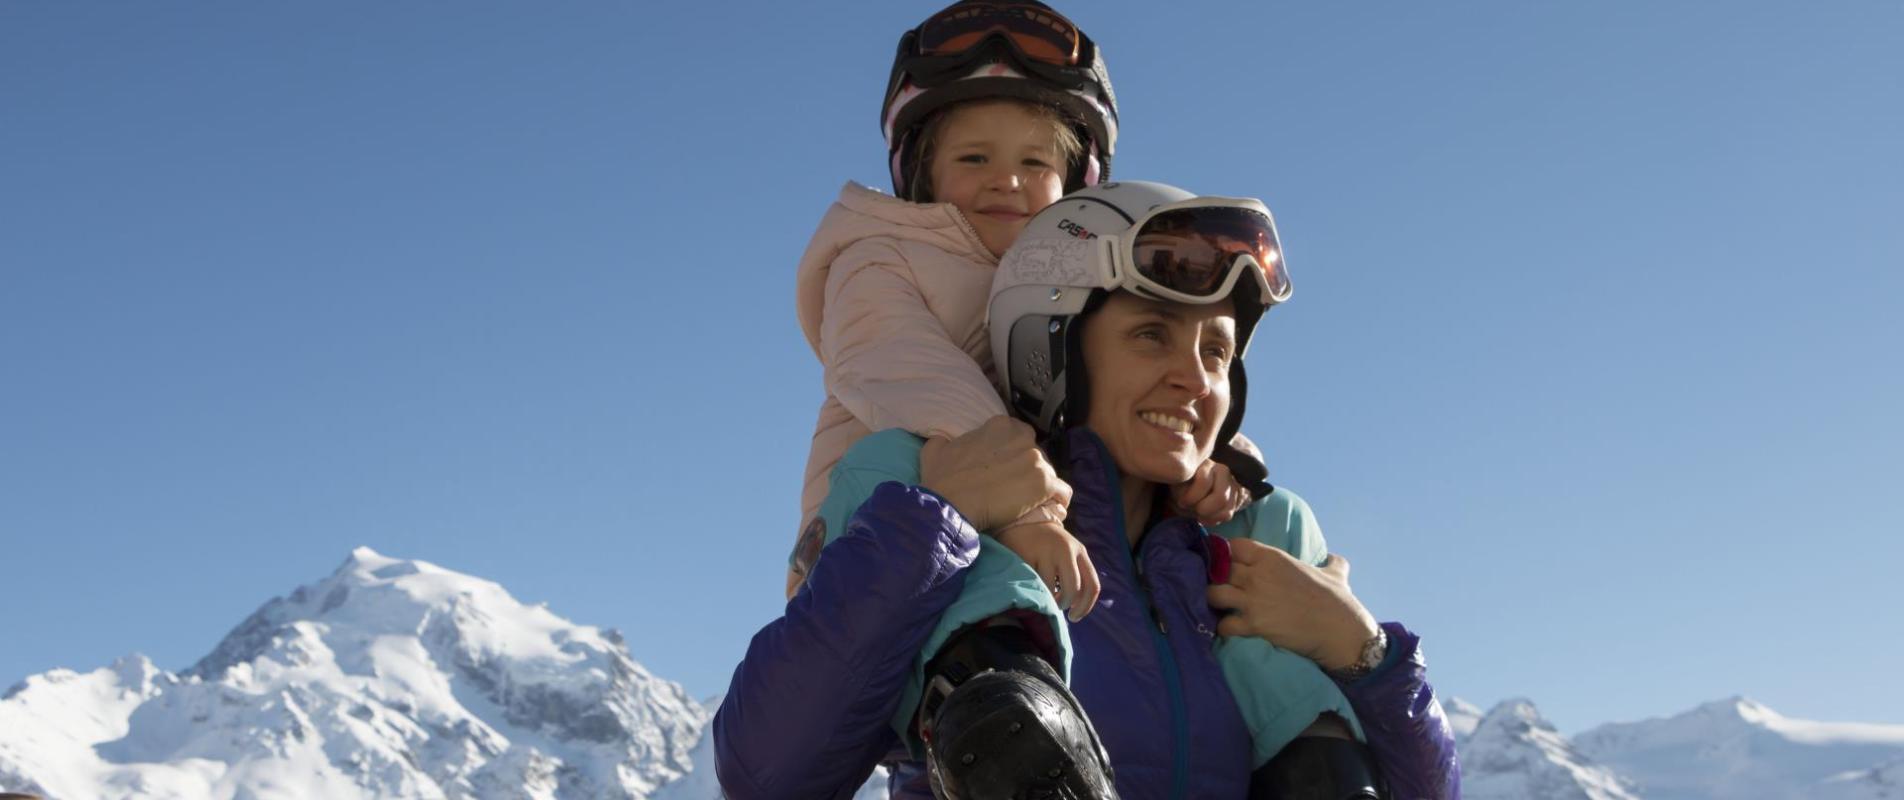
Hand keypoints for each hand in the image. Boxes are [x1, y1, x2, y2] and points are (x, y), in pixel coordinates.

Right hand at [920, 416, 1071, 532]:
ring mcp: (1037, 460)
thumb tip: (943, 440)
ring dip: (1041, 486)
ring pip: (1049, 472)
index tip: (1006, 469)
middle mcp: (1023, 437)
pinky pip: (1062, 491)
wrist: (951, 505)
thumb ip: (944, 440)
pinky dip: (1058, 499)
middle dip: (1028, 469)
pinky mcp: (1045, 483)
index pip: (1017, 436)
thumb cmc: (942, 480)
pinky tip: (1050, 508)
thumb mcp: (935, 450)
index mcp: (1001, 425)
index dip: (1012, 454)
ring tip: (1031, 502)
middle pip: (1035, 454)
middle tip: (1016, 488)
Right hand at [995, 520, 1100, 621]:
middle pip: (1072, 589)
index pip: (1092, 585)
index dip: (1085, 606)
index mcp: (1080, 552)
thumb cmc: (1049, 544)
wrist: (1024, 519)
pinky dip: (1030, 590)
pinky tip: (1027, 586)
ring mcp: (1044, 551)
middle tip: (1055, 607)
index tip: (1075, 616)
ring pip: (1049, 588)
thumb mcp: (1068, 553)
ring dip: (1045, 598)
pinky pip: (1030, 582)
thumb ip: (1076, 574)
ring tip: (1040, 595)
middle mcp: (1065, 550)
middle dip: (1064, 603)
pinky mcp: (1025, 554)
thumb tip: (1077, 608)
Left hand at [1170, 459, 1248, 525]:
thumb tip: (1186, 502)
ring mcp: (1234, 485)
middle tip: (1194, 510)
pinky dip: (1215, 520)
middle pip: (1221, 498)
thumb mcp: (1178, 484)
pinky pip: (1228, 516)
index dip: (1190, 498)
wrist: (1193, 485)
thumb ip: (1183, 490)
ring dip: (1209, 517)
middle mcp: (1224, 472)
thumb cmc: (1183, 484)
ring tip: (1199, 514)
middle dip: (1204, 510)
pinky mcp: (1238, 498)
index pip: (1203, 482)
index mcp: (1207, 464)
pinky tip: (1206, 515)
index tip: (1182, 502)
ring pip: (1227, 511)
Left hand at [1206, 540, 1378, 670]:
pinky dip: (1223, 628)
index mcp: (1273, 558)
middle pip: (1218, 569)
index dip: (1228, 554)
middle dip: (1216, 577)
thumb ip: (1331, 562)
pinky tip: (1231, 629)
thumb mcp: (1336, 573)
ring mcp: (1253, 600)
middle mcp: (1257, 575)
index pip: (1234, 546)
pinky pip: (1223, 625)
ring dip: (1214, 601)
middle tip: (1222, 586)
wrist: (1340, 631)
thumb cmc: (1338, 600)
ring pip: (1212, 593)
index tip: (1229, 563)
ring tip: (1222, 607)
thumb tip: (1334, 557)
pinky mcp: (1253, 625)